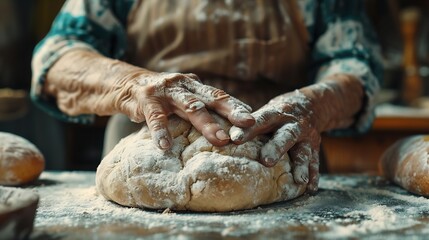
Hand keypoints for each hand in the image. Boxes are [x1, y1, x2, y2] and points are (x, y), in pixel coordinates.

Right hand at [45, 50, 254, 149]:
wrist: (124, 84)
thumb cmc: (160, 97)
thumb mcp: (181, 98)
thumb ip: (199, 107)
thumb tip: (226, 126)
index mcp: (195, 86)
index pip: (220, 96)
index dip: (237, 107)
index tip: (255, 120)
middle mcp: (184, 85)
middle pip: (212, 99)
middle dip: (231, 113)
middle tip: (248, 126)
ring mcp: (165, 91)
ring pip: (190, 107)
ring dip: (207, 124)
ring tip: (220, 140)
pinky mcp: (145, 99)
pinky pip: (155, 117)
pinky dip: (161, 132)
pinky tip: (165, 147)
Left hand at [229, 75, 364, 192]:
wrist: (312, 104)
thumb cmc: (277, 113)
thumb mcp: (266, 111)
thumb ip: (249, 125)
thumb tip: (220, 138)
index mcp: (276, 113)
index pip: (260, 120)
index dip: (248, 129)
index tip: (235, 139)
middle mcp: (293, 124)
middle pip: (285, 135)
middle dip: (276, 148)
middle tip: (266, 161)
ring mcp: (306, 136)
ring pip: (303, 151)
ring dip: (300, 166)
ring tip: (298, 180)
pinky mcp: (315, 147)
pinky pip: (315, 162)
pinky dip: (314, 175)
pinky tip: (310, 189)